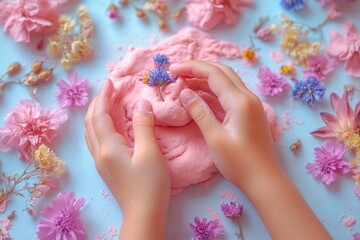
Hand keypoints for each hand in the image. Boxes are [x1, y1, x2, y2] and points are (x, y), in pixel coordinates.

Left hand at [85, 79, 169, 238]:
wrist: (144, 214)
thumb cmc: (150, 185)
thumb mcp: (150, 153)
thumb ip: (144, 126)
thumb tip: (142, 103)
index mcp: (108, 148)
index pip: (100, 115)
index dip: (104, 96)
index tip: (110, 81)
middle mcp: (99, 153)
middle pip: (90, 122)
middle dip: (97, 102)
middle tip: (108, 89)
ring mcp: (100, 162)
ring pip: (90, 132)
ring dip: (96, 114)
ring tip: (106, 102)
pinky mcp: (106, 168)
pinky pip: (95, 140)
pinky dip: (99, 126)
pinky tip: (108, 125)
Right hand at [170, 61, 279, 189]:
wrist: (265, 179)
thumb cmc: (239, 163)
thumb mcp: (215, 138)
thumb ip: (199, 112)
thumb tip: (184, 92)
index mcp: (240, 101)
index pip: (214, 74)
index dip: (192, 68)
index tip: (173, 69)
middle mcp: (248, 97)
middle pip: (222, 72)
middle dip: (199, 68)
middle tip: (178, 72)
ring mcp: (251, 104)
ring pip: (227, 81)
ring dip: (206, 78)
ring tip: (185, 81)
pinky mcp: (250, 111)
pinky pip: (230, 92)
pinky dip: (214, 89)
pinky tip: (201, 94)